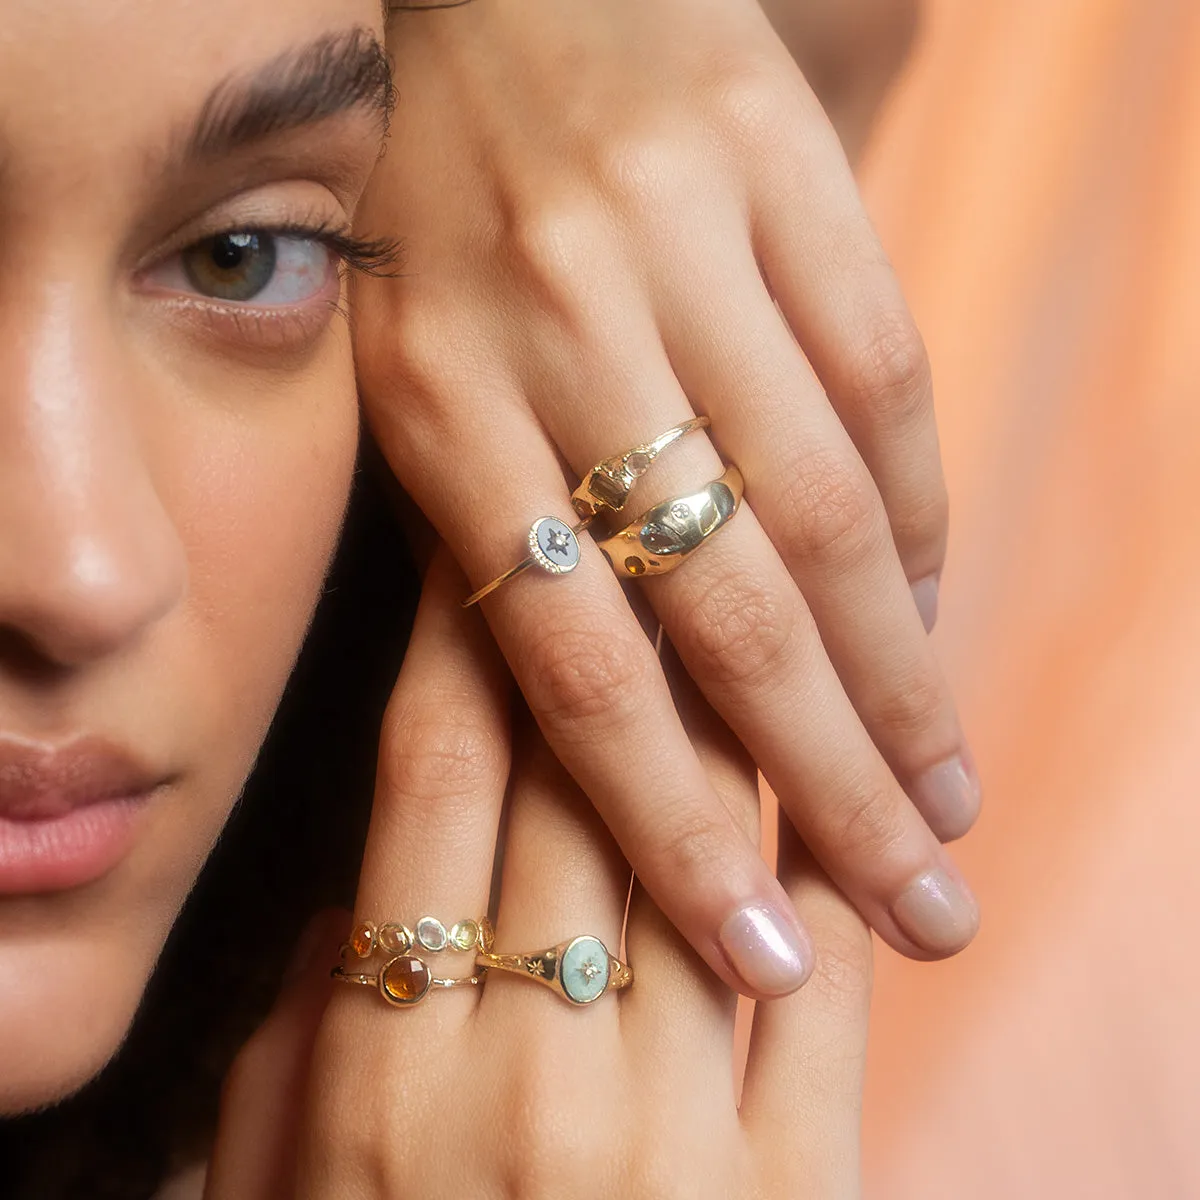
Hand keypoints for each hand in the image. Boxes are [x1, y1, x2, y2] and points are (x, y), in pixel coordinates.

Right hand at [204, 553, 872, 1197]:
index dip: (465, 634)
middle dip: (606, 625)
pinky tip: (847, 782)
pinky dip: (834, 872)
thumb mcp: (286, 1199)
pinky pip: (831, 993)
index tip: (487, 534)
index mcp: (384, 1074)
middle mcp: (527, 1079)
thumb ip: (289, 1059)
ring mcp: (671, 1141)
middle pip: (577, 783)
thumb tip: (342, 916)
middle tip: (632, 507)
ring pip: (710, 855)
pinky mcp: (796, 1194)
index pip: (433, 783)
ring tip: (746, 598)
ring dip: (729, 714)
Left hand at [354, 0, 978, 996]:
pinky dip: (921, 511)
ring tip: (941, 798)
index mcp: (437, 405)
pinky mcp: (779, 170)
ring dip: (899, 674)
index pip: (576, 666)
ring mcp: (678, 242)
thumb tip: (622, 722)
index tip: (762, 953)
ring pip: (826, 506)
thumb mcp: (403, 381)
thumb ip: (495, 538)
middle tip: (914, 908)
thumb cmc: (430, 214)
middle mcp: (560, 328)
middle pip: (728, 610)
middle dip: (830, 784)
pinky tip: (932, 619)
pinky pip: (882, 374)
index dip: (676, 829)